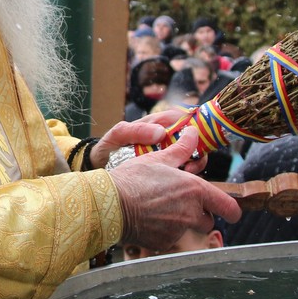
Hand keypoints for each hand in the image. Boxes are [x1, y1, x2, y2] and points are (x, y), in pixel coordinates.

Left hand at [91, 110, 206, 173]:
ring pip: (191, 155)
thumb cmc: (107, 151)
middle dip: (197, 148)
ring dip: (194, 162)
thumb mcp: (115, 137)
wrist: (100, 174)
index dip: (191, 123)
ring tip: (187, 171)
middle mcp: (164, 138)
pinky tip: (182, 181)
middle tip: (190, 161)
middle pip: (191, 138)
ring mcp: (166, 155)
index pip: (179, 117)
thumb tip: (160, 132)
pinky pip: (183, 170)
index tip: (194, 136)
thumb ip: (133, 131)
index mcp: (153, 124)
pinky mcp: (166, 170)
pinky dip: (187, 174)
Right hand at [107, 127, 240, 251]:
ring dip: (183, 223)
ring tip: (162, 210)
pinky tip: (149, 220)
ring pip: (189, 229)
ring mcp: (178, 230)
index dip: (232, 210)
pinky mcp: (164, 242)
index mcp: (195, 191)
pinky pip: (171, 238)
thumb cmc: (134, 178)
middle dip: (201, 214)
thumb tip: (193, 134)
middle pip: (208, 220)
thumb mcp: (159, 159)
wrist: (110, 204)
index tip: (231, 211)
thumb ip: (182, 150)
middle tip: (183, 204)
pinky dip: (164, 231)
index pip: (228, 207)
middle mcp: (191, 213)